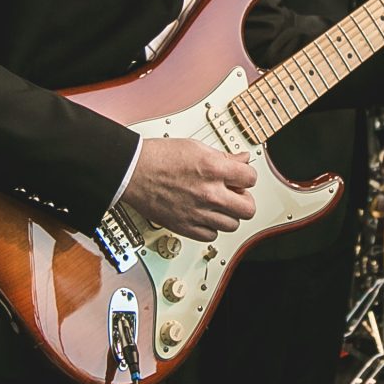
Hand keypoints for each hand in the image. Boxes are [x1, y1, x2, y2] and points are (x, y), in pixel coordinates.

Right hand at [118, 137, 256, 240]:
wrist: (132, 171)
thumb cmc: (158, 157)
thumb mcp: (196, 147)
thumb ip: (223, 157)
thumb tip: (242, 159)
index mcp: (213, 169)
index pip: (251, 179)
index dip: (246, 177)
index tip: (240, 177)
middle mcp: (208, 193)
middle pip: (248, 208)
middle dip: (244, 200)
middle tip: (234, 194)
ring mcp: (197, 213)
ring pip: (233, 225)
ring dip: (228, 214)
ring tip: (217, 205)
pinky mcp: (185, 227)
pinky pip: (211, 236)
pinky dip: (210, 227)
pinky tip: (203, 215)